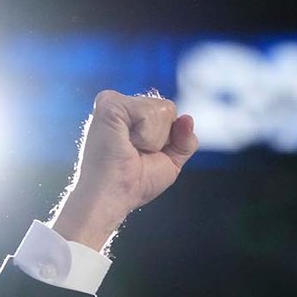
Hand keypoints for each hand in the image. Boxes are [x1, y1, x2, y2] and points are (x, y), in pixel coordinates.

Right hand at [52, 90, 198, 250]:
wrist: (114, 195)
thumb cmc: (134, 183)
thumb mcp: (171, 161)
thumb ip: (185, 140)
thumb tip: (187, 118)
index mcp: (132, 116)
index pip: (169, 112)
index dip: (168, 138)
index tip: (144, 154)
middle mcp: (122, 105)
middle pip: (168, 108)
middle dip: (162, 138)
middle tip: (136, 153)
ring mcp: (113, 101)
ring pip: (162, 110)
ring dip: (152, 139)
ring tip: (129, 150)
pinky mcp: (109, 103)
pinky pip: (148, 112)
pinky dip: (145, 135)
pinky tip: (126, 143)